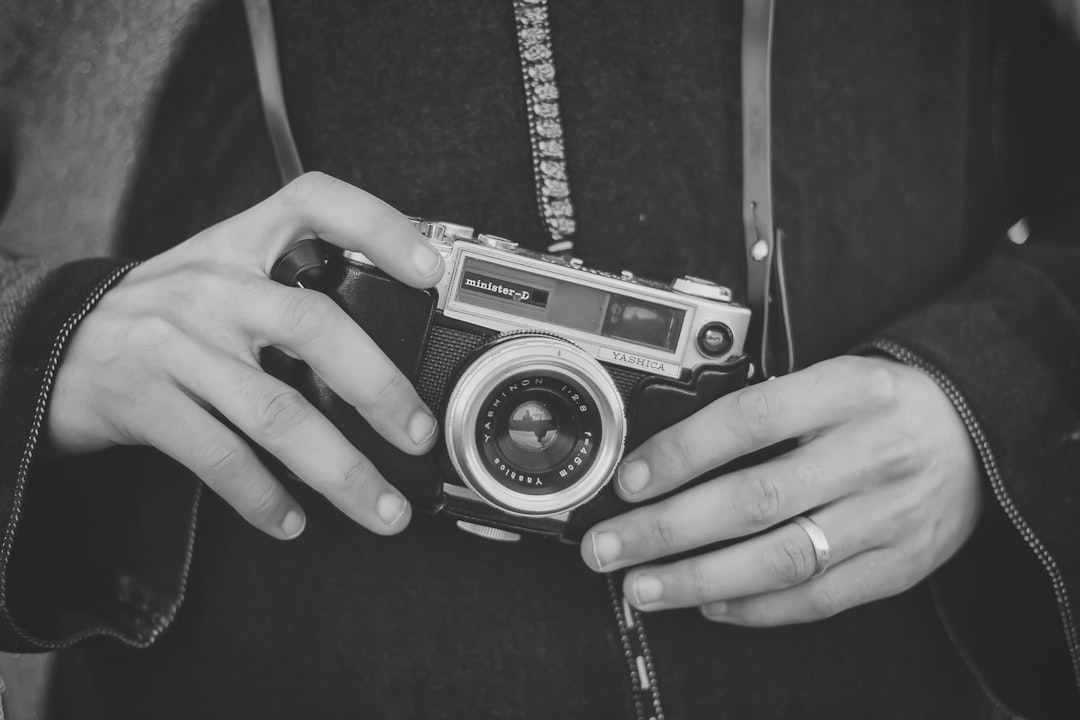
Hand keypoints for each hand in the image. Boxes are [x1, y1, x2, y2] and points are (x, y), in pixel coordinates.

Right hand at [47, 172, 443, 539]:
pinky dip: (263, 497)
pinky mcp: (142, 399)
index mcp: (240, 244)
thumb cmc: (167, 316)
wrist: (57, 344)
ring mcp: (176, 343)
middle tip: (419, 435)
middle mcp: (213, 286)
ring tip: (381, 508)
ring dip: (339, 470)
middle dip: (380, 388)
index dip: (379, 227)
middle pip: (314, 326)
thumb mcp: (221, 276)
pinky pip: (219, 457)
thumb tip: (388, 362)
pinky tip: (293, 520)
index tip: (431, 270)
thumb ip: (290, 293)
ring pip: (275, 411)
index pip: (315, 204)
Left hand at [580, 355, 982, 625]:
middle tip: (610, 546)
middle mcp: (870, 454)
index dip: (682, 453)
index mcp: (847, 391)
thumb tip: (668, 455)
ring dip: (699, 578)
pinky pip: (818, 597)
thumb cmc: (882, 404)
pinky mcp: (899, 565)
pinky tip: (709, 603)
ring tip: (643, 586)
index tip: (630, 481)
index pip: (749, 421)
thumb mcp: (830, 378)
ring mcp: (888, 516)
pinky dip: (756, 607)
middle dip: (668, 530)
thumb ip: (763, 409)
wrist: (978, 432)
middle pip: (754, 499)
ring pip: (781, 558)